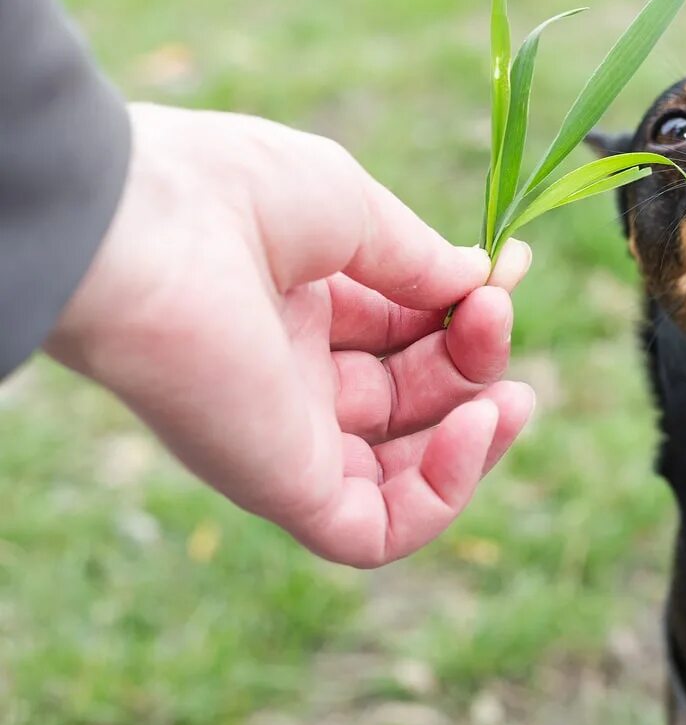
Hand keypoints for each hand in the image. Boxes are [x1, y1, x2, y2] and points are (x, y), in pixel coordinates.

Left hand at [45, 103, 534, 566]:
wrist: (139, 226)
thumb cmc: (229, 194)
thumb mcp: (351, 208)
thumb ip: (420, 260)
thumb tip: (484, 285)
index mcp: (295, 307)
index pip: (403, 334)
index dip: (464, 313)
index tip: (507, 271)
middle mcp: (289, 378)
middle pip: (413, 401)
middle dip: (474, 363)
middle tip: (494, 315)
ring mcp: (287, 438)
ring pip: (402, 477)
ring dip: (475, 440)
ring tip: (507, 396)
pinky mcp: (282, 487)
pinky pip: (376, 530)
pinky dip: (443, 495)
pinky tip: (474, 429)